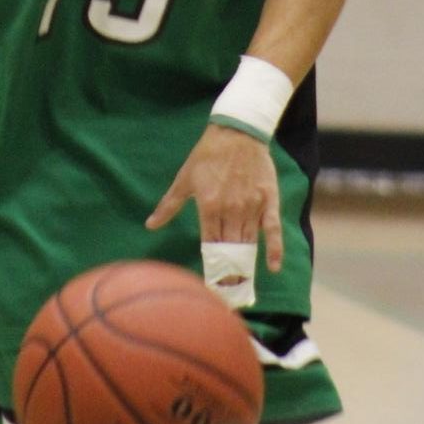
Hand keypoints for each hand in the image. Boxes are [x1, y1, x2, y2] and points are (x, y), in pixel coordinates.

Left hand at [145, 124, 283, 273]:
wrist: (237, 130)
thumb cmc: (207, 154)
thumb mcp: (184, 178)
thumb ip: (169, 205)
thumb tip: (150, 225)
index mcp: (208, 206)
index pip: (210, 246)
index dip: (211, 267)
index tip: (210, 286)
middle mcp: (231, 210)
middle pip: (230, 250)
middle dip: (229, 273)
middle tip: (229, 293)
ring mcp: (251, 206)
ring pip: (248, 243)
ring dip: (246, 266)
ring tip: (243, 285)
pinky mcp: (268, 200)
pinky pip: (273, 229)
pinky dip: (274, 249)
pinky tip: (272, 267)